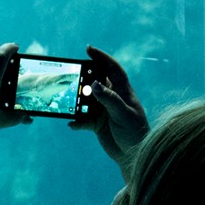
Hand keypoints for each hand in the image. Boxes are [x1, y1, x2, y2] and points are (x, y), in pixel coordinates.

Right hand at [71, 45, 147, 173]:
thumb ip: (109, 99)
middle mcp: (112, 98)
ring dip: (77, 101)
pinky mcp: (96, 124)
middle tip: (72, 76)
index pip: (112, 69)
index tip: (88, 49)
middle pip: (95, 81)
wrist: (134, 156)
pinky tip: (72, 125)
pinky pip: (82, 119)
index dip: (102, 57)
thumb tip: (95, 84)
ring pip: (86, 100)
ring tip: (68, 102)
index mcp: (123, 91)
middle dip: (84, 78)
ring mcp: (103, 110)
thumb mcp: (124, 114)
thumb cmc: (135, 133)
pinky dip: (76, 121)